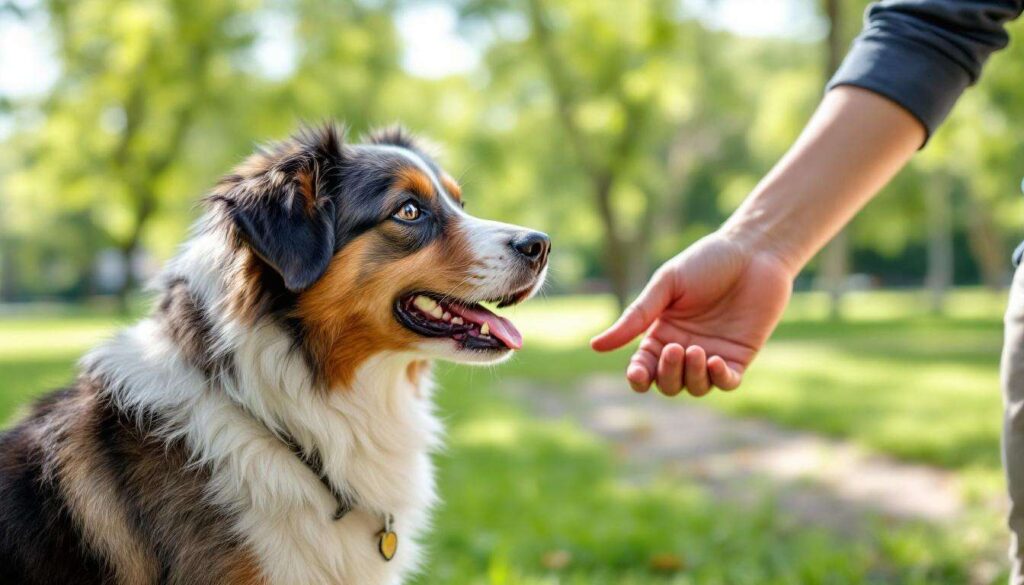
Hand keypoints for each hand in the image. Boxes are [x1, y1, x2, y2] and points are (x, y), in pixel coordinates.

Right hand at [590, 232, 792, 395]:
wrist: (753, 252)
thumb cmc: (706, 262)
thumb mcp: (666, 286)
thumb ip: (635, 317)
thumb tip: (595, 346)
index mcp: (662, 332)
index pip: (644, 367)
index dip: (638, 376)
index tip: (637, 373)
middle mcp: (684, 349)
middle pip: (667, 384)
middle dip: (667, 374)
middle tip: (675, 348)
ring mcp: (712, 355)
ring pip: (695, 387)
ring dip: (691, 376)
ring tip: (696, 350)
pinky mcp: (739, 357)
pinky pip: (726, 383)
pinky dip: (718, 379)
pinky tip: (715, 361)